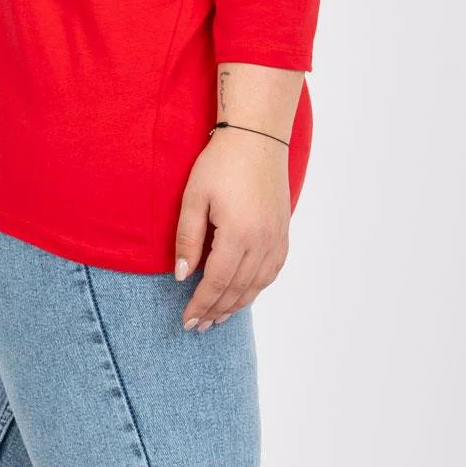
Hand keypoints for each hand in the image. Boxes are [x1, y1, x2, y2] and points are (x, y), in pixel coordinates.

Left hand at [173, 127, 290, 328]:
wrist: (257, 139)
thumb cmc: (220, 165)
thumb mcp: (193, 198)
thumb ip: (187, 239)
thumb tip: (182, 276)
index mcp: (238, 234)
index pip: (217, 282)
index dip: (201, 304)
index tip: (187, 321)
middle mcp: (262, 242)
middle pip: (237, 289)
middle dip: (216, 310)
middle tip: (197, 327)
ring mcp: (276, 238)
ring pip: (257, 284)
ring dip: (237, 305)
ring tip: (217, 318)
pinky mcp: (283, 232)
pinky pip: (272, 271)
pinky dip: (257, 288)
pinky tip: (244, 295)